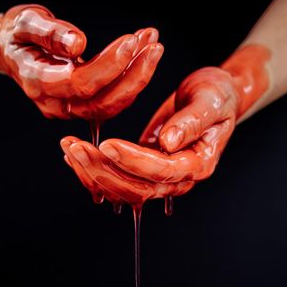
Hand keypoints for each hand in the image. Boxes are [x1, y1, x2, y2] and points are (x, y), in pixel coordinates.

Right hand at [0, 0, 162, 119]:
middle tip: (154, 45)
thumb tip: (77, 43)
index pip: (79, 82)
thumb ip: (51, 33)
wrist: (11, 50)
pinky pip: (110, 102)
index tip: (131, 41)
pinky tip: (142, 56)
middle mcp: (53, 103)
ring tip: (152, 45)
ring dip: (137, 77)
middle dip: (133, 75)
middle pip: (101, 101)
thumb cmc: (18, 35)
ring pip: (110, 105)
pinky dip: (130, 81)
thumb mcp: (26, 22)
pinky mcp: (80, 107)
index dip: (108, 65)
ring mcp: (67, 110)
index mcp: (36, 81)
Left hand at [60, 67, 240, 203]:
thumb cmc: (217, 97)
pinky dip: (94, 170)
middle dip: (103, 170)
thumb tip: (169, 141)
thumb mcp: (210, 101)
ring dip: (93, 172)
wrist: (216, 97)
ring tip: (69, 148)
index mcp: (198, 164)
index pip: (162, 172)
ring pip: (122, 189)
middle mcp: (179, 177)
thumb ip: (192, 122)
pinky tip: (74, 155)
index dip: (132, 161)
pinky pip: (117, 178)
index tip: (107, 144)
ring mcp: (160, 176)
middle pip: (136, 188)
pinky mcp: (144, 167)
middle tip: (75, 147)